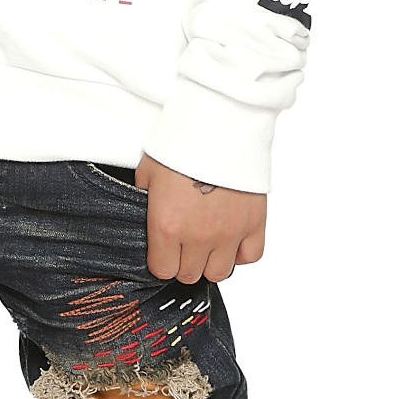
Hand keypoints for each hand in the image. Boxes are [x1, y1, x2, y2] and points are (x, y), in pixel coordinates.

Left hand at [135, 154, 266, 283]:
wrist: (217, 124)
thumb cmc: (180, 145)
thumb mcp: (147, 175)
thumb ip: (146, 205)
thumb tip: (148, 222)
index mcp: (167, 226)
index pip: (163, 270)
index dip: (161, 260)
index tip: (163, 250)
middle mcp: (199, 236)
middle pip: (190, 274)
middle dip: (183, 262)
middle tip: (184, 243)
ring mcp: (229, 232)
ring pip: (219, 272)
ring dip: (211, 261)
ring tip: (207, 242)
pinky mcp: (254, 222)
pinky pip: (250, 256)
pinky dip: (240, 252)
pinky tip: (231, 238)